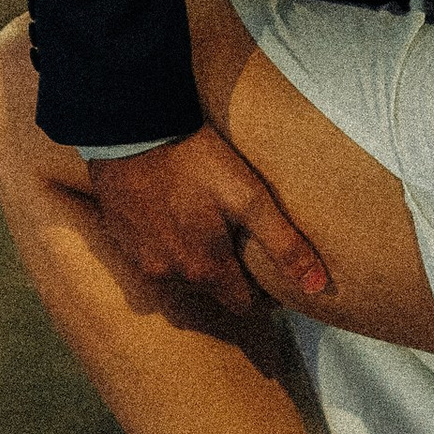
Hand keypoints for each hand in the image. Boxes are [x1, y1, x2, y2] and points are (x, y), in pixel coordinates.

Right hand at [88, 124, 329, 315]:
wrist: (133, 128)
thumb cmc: (195, 160)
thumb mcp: (249, 198)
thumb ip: (284, 245)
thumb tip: (316, 287)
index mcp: (203, 270)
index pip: (242, 305)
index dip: (260, 292)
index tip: (267, 269)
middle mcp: (168, 274)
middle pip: (208, 288)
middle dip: (225, 272)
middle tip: (237, 238)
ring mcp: (137, 256)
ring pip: (175, 271)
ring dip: (190, 256)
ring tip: (203, 223)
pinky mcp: (116, 234)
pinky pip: (145, 252)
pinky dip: (161, 241)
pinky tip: (169, 212)